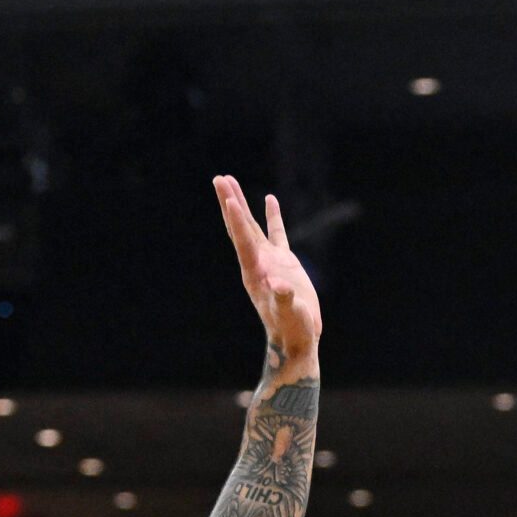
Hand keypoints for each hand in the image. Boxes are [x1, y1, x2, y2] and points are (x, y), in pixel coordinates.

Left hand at [214, 175, 320, 362]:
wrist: (297, 337)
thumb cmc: (292, 329)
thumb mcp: (290, 314)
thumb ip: (284, 299)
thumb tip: (279, 286)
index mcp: (255, 273)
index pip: (244, 241)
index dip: (236, 220)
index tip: (229, 198)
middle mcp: (257, 263)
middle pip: (239, 227)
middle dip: (230, 202)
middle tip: (219, 179)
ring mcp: (268, 260)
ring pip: (252, 226)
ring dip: (241, 204)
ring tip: (230, 181)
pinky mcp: (283, 262)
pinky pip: (276, 233)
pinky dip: (272, 216)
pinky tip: (269, 199)